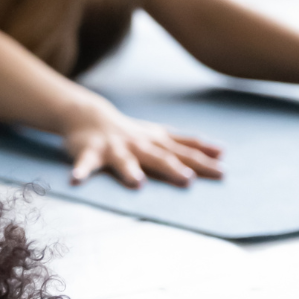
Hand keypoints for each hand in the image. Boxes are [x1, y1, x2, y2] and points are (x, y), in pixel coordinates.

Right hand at [63, 100, 223, 188]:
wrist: (89, 116)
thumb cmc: (131, 133)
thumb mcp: (161, 136)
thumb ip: (188, 145)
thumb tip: (222, 152)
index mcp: (156, 142)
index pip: (184, 153)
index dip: (203, 162)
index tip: (222, 171)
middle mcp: (138, 145)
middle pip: (158, 158)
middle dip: (173, 168)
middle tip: (189, 180)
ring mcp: (114, 149)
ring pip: (123, 162)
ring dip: (129, 171)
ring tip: (137, 183)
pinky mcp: (89, 153)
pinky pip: (84, 164)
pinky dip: (80, 172)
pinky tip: (75, 182)